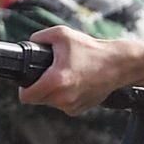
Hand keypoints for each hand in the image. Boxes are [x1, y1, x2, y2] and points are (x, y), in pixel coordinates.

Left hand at [17, 28, 143, 113]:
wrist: (119, 64)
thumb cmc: (92, 49)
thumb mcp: (62, 34)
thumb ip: (39, 37)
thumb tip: (30, 44)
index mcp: (56, 81)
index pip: (26, 97)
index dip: (24, 88)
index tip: (29, 81)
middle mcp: (63, 97)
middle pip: (37, 99)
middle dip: (40, 87)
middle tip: (52, 74)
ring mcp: (72, 105)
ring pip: (51, 102)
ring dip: (54, 92)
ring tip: (68, 75)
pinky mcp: (80, 109)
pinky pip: (64, 104)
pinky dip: (66, 96)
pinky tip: (77, 83)